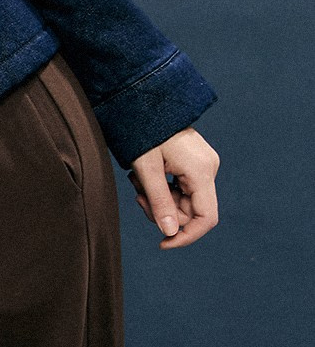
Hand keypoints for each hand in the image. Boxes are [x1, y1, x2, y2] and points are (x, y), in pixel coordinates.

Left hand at [128, 127, 219, 247]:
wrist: (144, 103)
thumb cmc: (143, 132)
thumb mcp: (146, 170)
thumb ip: (159, 202)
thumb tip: (169, 234)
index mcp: (202, 172)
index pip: (206, 218)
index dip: (186, 236)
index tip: (163, 244)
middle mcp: (209, 169)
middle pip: (190, 211)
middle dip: (162, 211)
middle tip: (138, 195)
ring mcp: (204, 165)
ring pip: (183, 201)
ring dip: (158, 199)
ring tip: (137, 181)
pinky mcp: (195, 163)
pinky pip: (181, 189)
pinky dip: (162, 189)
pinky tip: (145, 176)